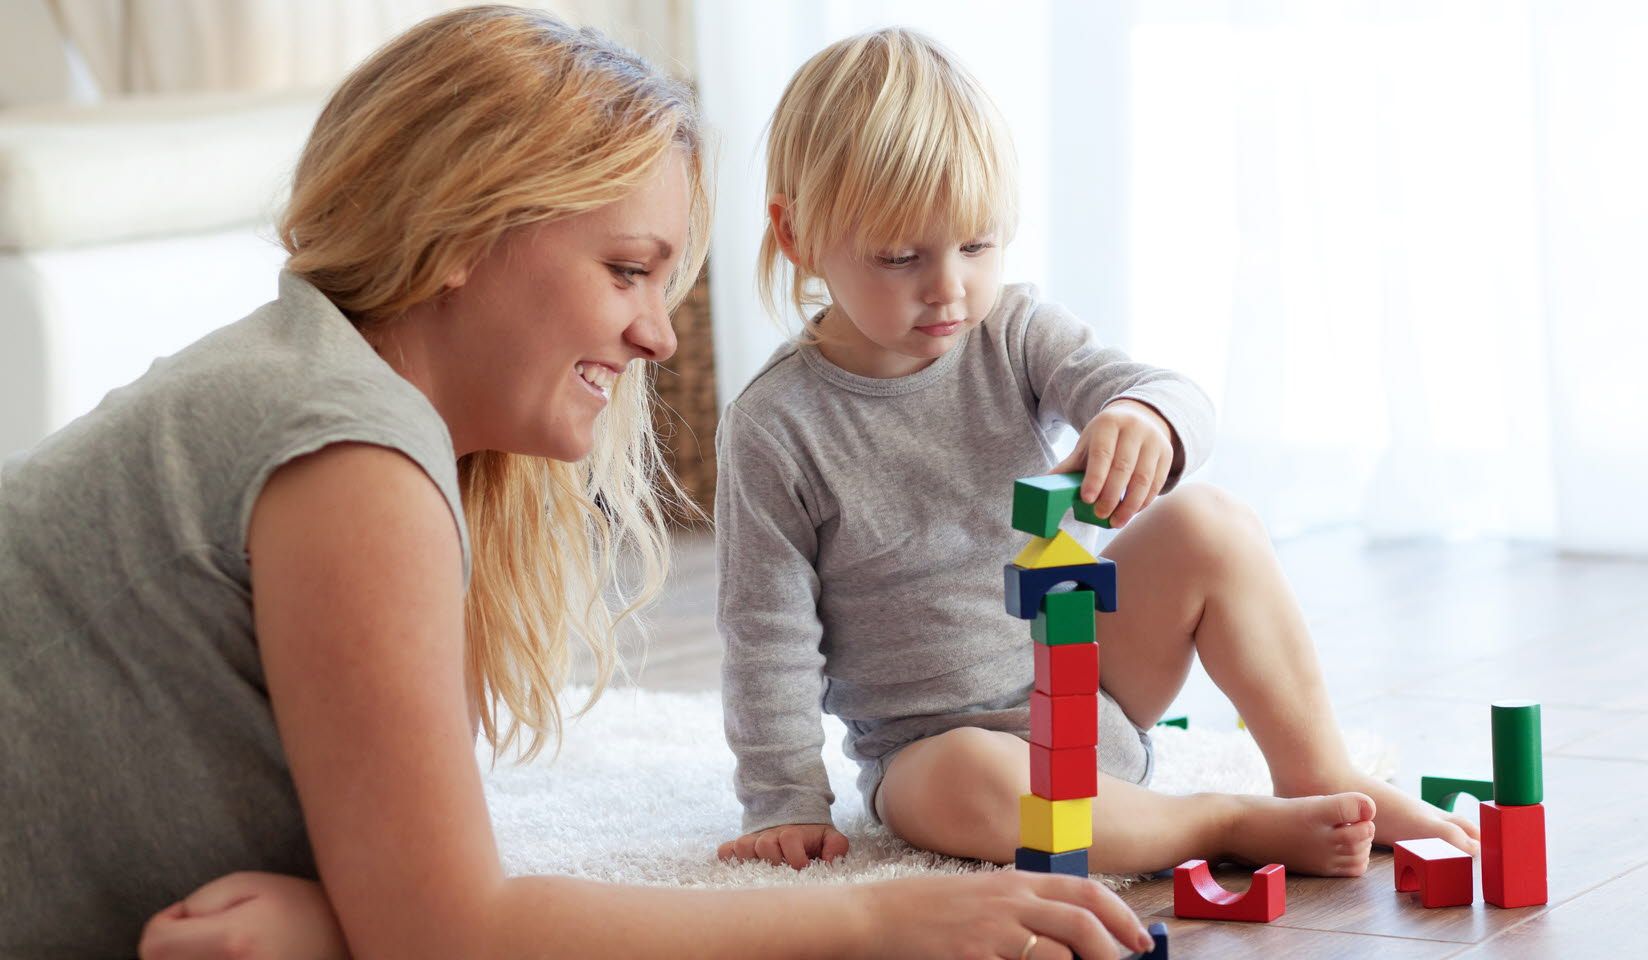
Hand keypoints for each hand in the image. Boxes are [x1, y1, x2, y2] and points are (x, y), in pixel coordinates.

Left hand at [138, 871, 348, 959]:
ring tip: (225, 948)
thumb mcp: (250, 884)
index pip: (154, 945)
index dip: (164, 923)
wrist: (344, 941)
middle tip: (210, 931)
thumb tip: (169, 931)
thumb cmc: (296, 908)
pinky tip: (230, 959)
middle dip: (174, 946)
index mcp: (233, 942)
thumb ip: (199, 902)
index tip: (191, 915)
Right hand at [717, 822, 849, 869]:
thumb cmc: (813, 838)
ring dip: (752, 861)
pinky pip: (725, 851)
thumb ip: (836, 846)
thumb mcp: (830, 838)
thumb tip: (829, 862)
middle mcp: (770, 834)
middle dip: (775, 863)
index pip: (789, 842)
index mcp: (792, 832)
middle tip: (784, 874)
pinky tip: (739, 870)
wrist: (793, 821)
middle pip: (764, 846)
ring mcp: (753, 840)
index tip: (805, 871)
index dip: (797, 861)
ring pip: (743, 847)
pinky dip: (728, 860)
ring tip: (764, 873)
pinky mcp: (739, 846)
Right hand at [853, 871, 1155, 959]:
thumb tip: (1073, 930)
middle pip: (1081, 923)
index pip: (1085, 891)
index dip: (1121, 915)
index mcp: (1016, 882)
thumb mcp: (984, 894)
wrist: (877, 917)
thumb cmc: (930, 910)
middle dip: (1111, 952)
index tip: (1140, 940)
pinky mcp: (972, 958)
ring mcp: (991, 932)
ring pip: (1058, 955)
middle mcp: (1009, 902)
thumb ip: (1024, 906)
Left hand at [1050, 399, 1176, 528]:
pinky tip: (1131, 512)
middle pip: (1123, 467)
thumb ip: (1069, 466)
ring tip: (1116, 522)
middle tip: (1100, 515)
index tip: (1087, 499)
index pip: (1102, 453)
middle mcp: (1134, 429)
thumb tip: (1044, 486)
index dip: (1095, 477)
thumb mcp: (1087, 445)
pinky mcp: (1167, 454)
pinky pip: (1156, 483)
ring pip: (1143, 478)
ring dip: (1130, 505)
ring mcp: (1153, 441)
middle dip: (1111, 495)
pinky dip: (1144, 501)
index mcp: (1108, 424)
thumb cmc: (1106, 438)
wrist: (1139, 419)